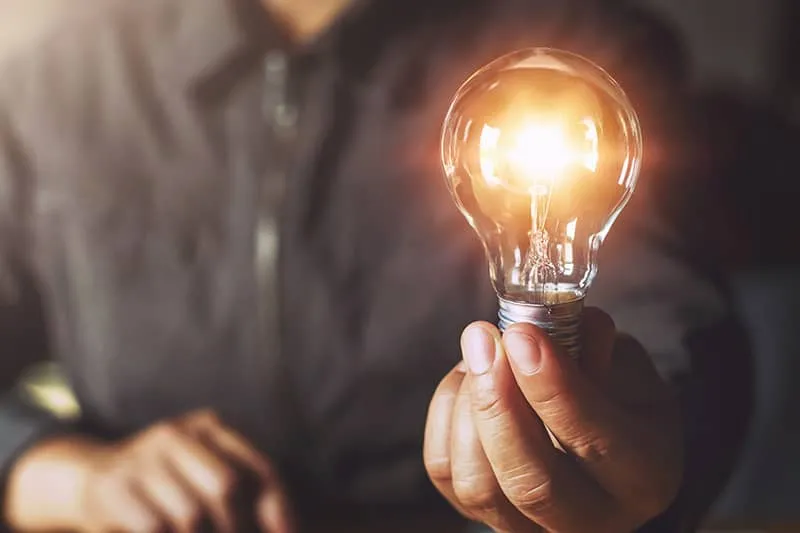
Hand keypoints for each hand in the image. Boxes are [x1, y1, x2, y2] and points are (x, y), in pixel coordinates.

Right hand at [5, 409, 294, 532]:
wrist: (91, 478)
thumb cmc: (167, 482)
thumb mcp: (204, 471)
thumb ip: (246, 489)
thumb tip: (289, 527)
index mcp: (209, 426)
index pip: (257, 465)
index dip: (278, 505)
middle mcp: (176, 434)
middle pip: (225, 487)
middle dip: (235, 525)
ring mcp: (142, 458)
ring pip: (190, 513)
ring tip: (194, 532)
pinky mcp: (115, 488)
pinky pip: (155, 527)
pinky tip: (165, 532)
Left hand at [423, 308, 682, 532]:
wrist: (601, 434)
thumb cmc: (617, 393)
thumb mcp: (628, 365)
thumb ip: (591, 344)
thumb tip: (534, 330)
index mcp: (644, 476)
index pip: (593, 442)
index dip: (552, 387)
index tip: (522, 335)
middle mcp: (590, 519)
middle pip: (530, 482)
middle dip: (497, 403)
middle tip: (483, 339)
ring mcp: (529, 525)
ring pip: (477, 482)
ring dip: (468, 403)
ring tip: (482, 349)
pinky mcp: (481, 513)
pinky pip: (444, 468)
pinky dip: (447, 412)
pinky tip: (467, 378)